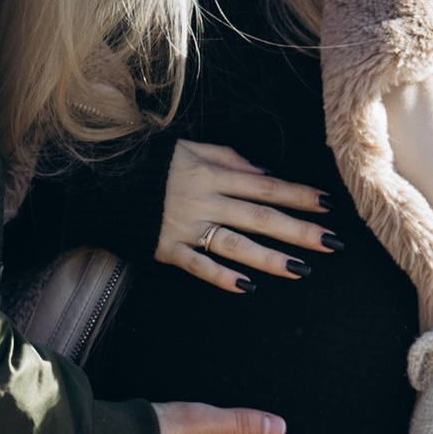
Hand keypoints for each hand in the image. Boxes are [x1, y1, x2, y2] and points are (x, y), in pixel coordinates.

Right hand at [156, 140, 338, 293]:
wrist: (100, 180)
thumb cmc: (150, 163)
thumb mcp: (188, 146)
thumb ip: (227, 156)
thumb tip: (264, 172)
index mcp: (212, 173)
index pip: (266, 186)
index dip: (299, 195)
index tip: (328, 205)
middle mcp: (204, 199)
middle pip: (260, 216)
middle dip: (299, 230)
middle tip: (332, 243)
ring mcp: (186, 226)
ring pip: (235, 244)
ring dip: (270, 258)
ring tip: (301, 270)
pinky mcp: (167, 248)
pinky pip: (197, 265)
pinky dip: (221, 276)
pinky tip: (247, 287)